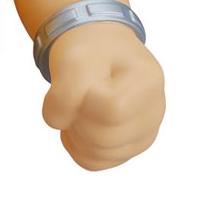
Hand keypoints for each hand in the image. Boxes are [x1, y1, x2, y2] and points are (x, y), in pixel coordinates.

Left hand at [42, 23, 164, 170]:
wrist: (99, 49)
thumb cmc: (89, 51)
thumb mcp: (72, 57)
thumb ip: (64, 91)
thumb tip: (58, 124)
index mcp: (149, 82)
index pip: (111, 110)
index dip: (83, 99)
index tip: (82, 79)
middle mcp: (153, 113)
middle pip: (103, 137)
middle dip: (76, 116)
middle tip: (74, 92)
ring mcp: (143, 135)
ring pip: (97, 154)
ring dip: (74, 130)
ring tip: (78, 104)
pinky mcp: (126, 149)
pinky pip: (92, 162)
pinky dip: (75, 144)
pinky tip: (76, 121)